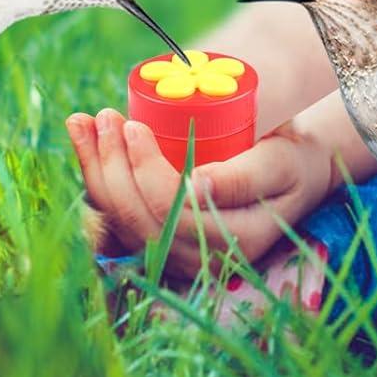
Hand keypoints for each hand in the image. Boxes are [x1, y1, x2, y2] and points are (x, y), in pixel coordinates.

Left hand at [65, 109, 335, 281]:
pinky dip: (95, 179)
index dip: (144, 172)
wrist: (293, 177)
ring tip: (84, 123)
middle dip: (111, 167)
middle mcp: (201, 259)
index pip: (172, 214)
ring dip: (95, 171)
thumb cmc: (288, 162)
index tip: (134, 126)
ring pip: (121, 223)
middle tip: (106, 116)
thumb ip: (241, 178)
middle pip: (138, 221)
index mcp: (233, 241)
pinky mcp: (161, 242)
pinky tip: (84, 144)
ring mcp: (179, 256)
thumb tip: (196, 185)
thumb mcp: (277, 163)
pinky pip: (118, 218)